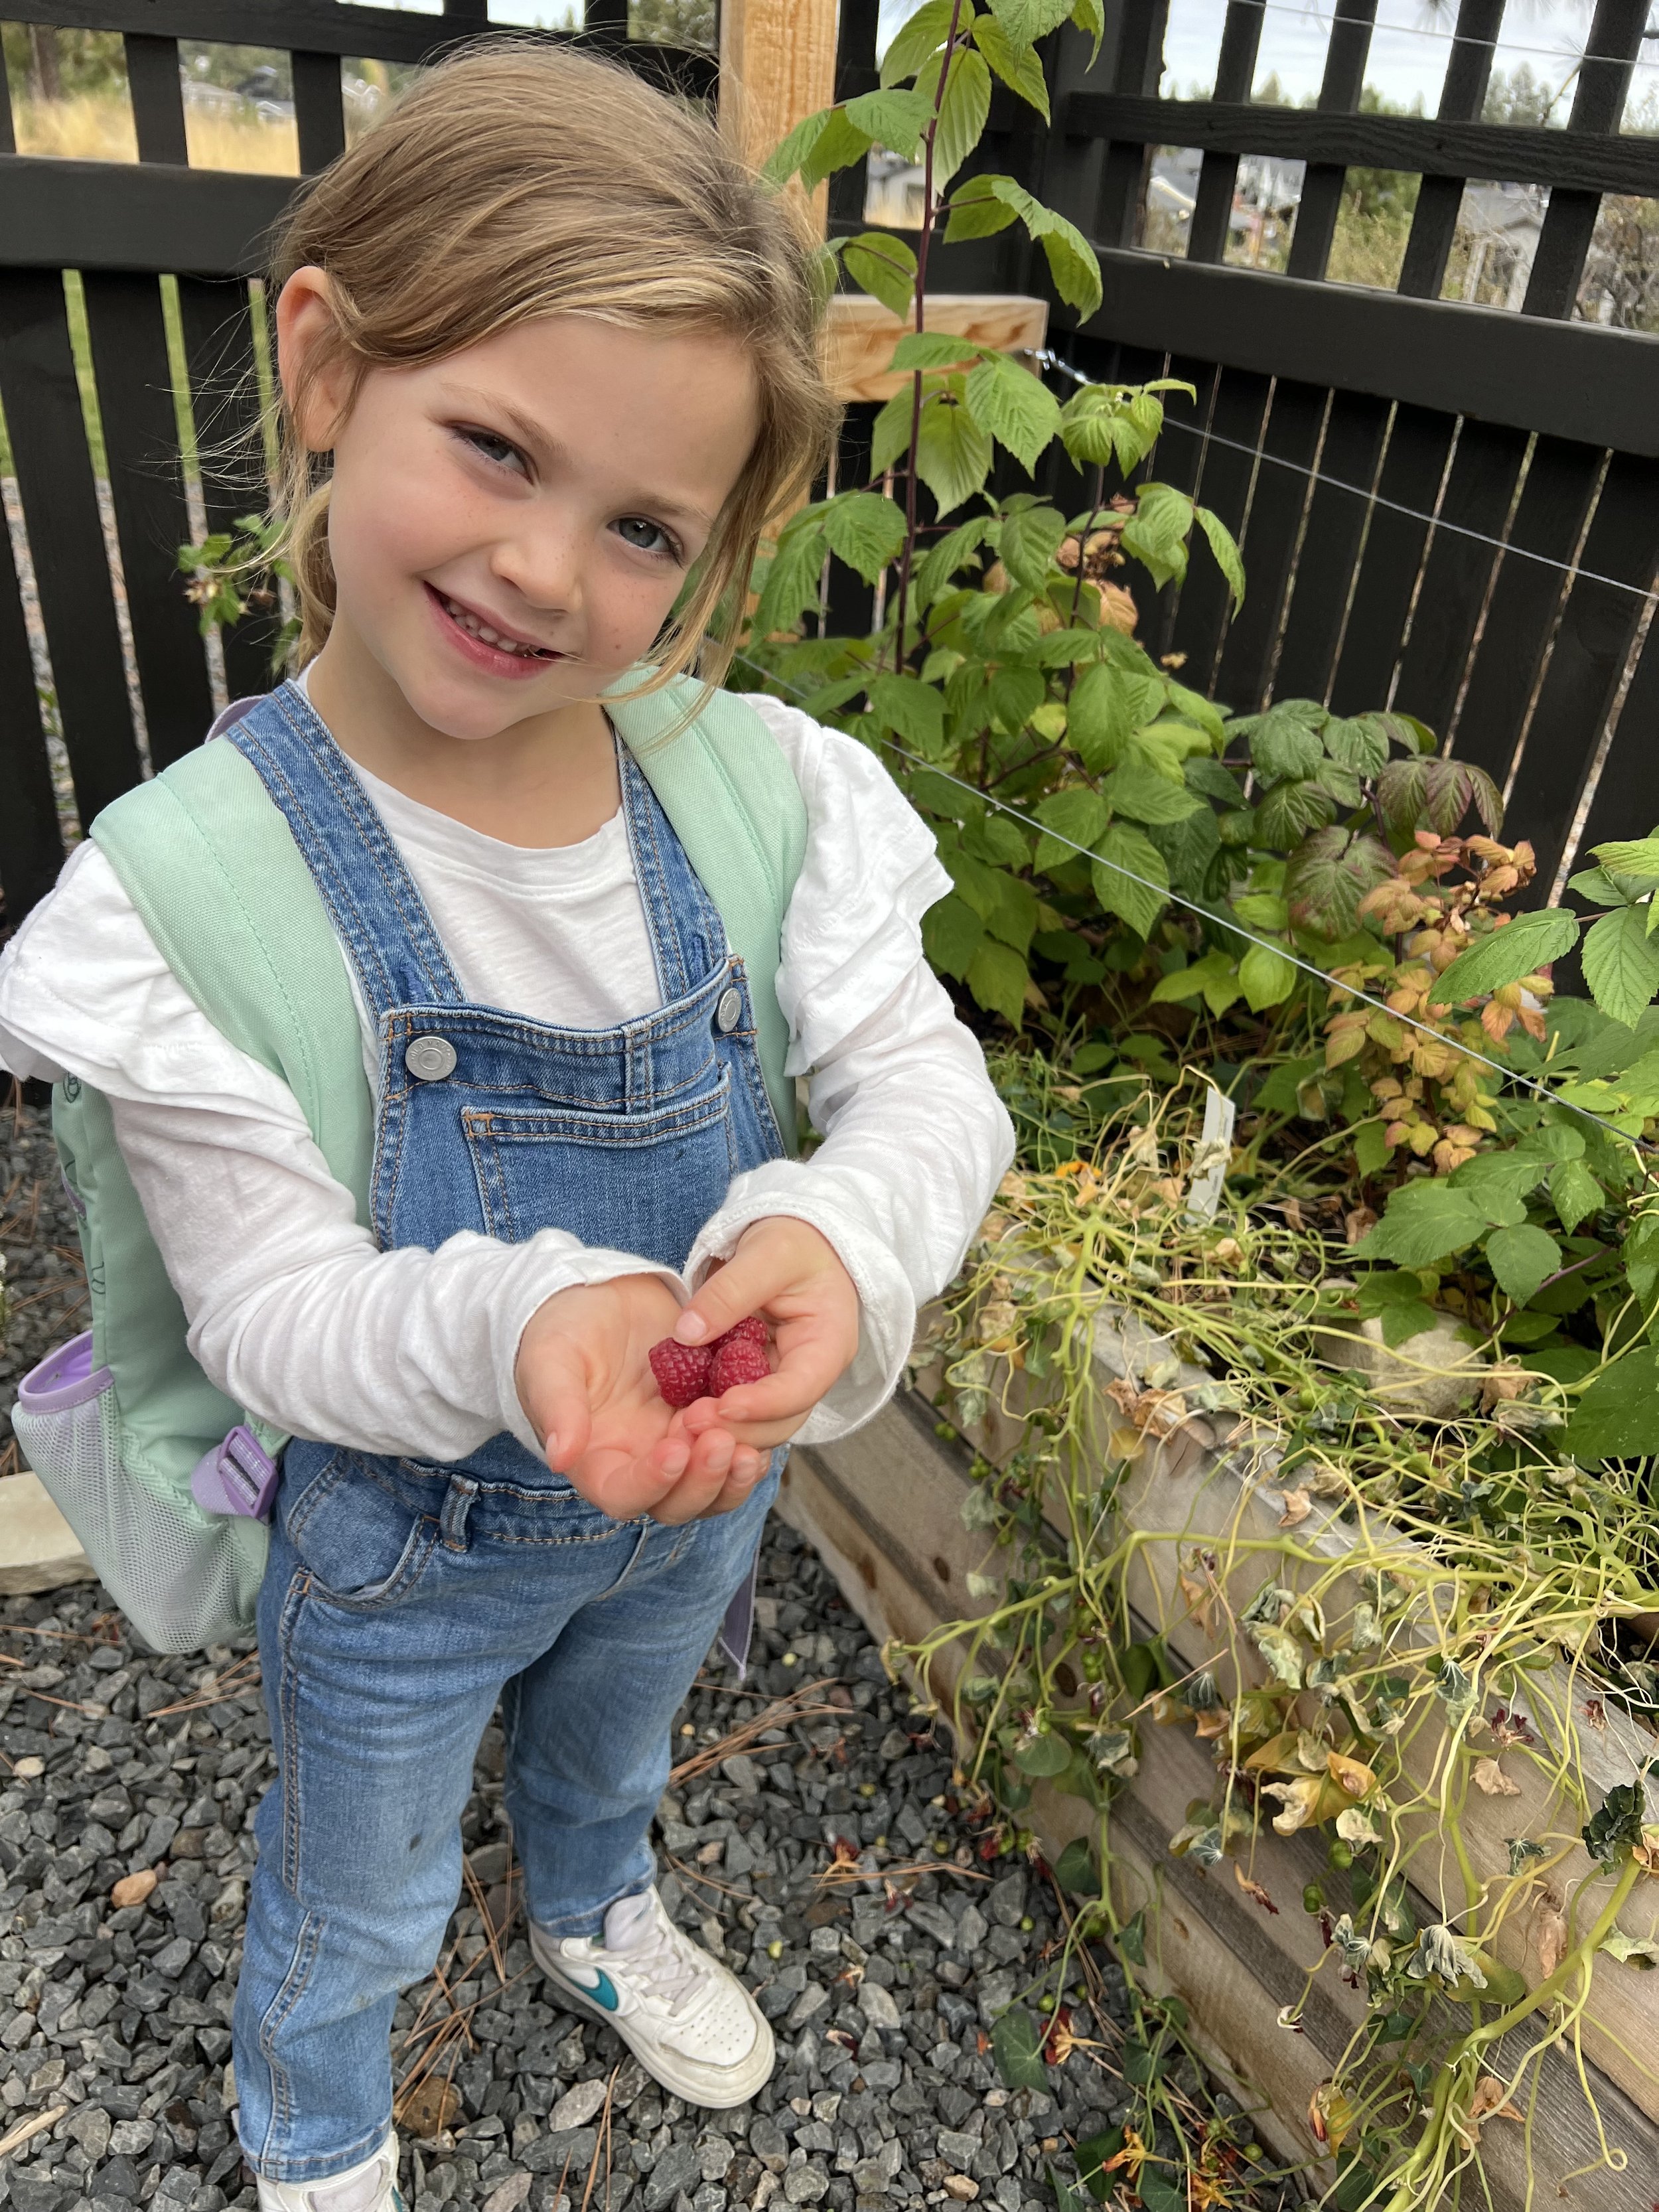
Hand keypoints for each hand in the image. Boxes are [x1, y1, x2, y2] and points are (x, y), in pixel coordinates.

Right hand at [515, 1273, 765, 1524]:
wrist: (601, 1298)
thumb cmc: (563, 1332)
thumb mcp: (551, 1361)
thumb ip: (557, 1408)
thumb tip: (561, 1457)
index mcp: (598, 1462)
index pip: (624, 1495)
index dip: (651, 1483)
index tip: (674, 1449)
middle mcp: (641, 1466)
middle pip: (677, 1505)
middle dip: (703, 1482)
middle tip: (723, 1443)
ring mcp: (678, 1446)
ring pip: (713, 1490)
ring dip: (733, 1478)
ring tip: (751, 1448)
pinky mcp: (708, 1422)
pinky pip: (736, 1452)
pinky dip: (752, 1448)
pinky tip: (765, 1426)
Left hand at [673, 1218, 860, 1448]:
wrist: (796, 1240)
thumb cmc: (794, 1241)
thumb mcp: (767, 1254)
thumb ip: (730, 1292)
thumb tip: (686, 1333)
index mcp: (828, 1344)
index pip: (801, 1388)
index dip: (764, 1404)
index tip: (722, 1406)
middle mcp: (809, 1372)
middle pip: (781, 1419)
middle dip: (738, 1428)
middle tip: (689, 1424)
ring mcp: (782, 1379)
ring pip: (758, 1422)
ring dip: (722, 1429)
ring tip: (681, 1426)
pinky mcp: (755, 1378)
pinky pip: (736, 1404)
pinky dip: (712, 1415)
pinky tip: (680, 1417)